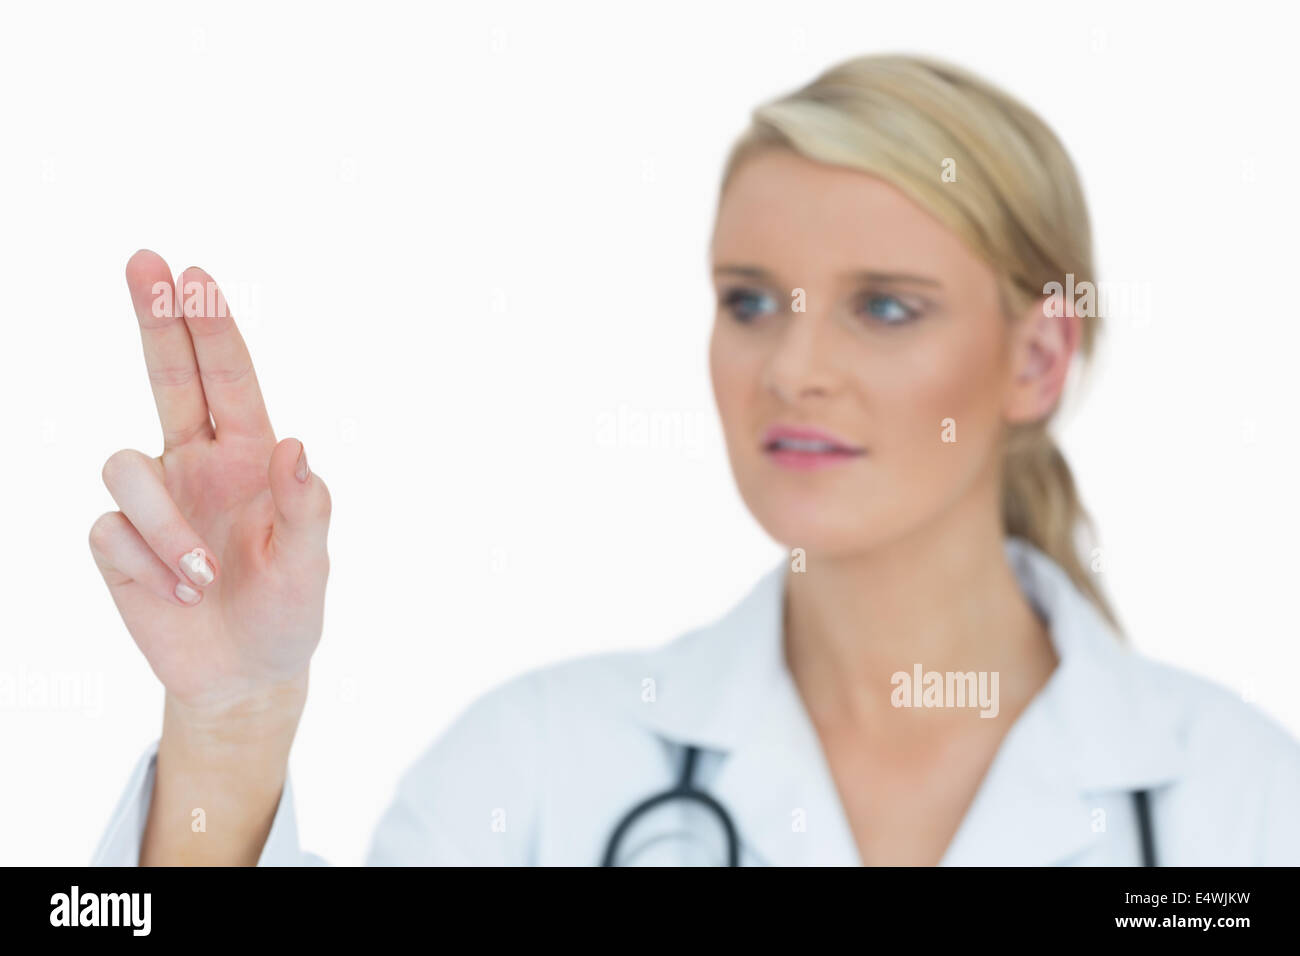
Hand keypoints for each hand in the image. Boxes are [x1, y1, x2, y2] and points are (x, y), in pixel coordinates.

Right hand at [89, 250, 330, 715]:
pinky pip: (111, 533)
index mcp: (251, 458)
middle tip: (144, 260)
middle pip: (166, 376)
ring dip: (164, 523)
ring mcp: (155, 501)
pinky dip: (148, 568)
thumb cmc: (287, 611)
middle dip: (156, 318)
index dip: (210, 328)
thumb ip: (307, 510)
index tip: (195, 275)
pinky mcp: (118, 545)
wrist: (243, 676)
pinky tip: (178, 597)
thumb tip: (297, 447)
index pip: (227, 380)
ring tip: (203, 575)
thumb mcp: (310, 567)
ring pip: (125, 466)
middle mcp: (198, 464)